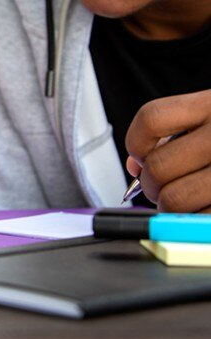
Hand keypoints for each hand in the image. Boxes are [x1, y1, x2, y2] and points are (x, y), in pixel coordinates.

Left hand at [125, 90, 210, 211]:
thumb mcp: (210, 121)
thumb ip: (171, 135)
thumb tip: (134, 168)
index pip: (151, 118)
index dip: (136, 143)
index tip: (141, 157)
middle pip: (157, 166)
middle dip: (151, 185)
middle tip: (162, 190)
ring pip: (174, 198)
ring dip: (169, 208)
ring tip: (183, 203)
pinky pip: (197, 217)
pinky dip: (192, 220)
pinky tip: (202, 208)